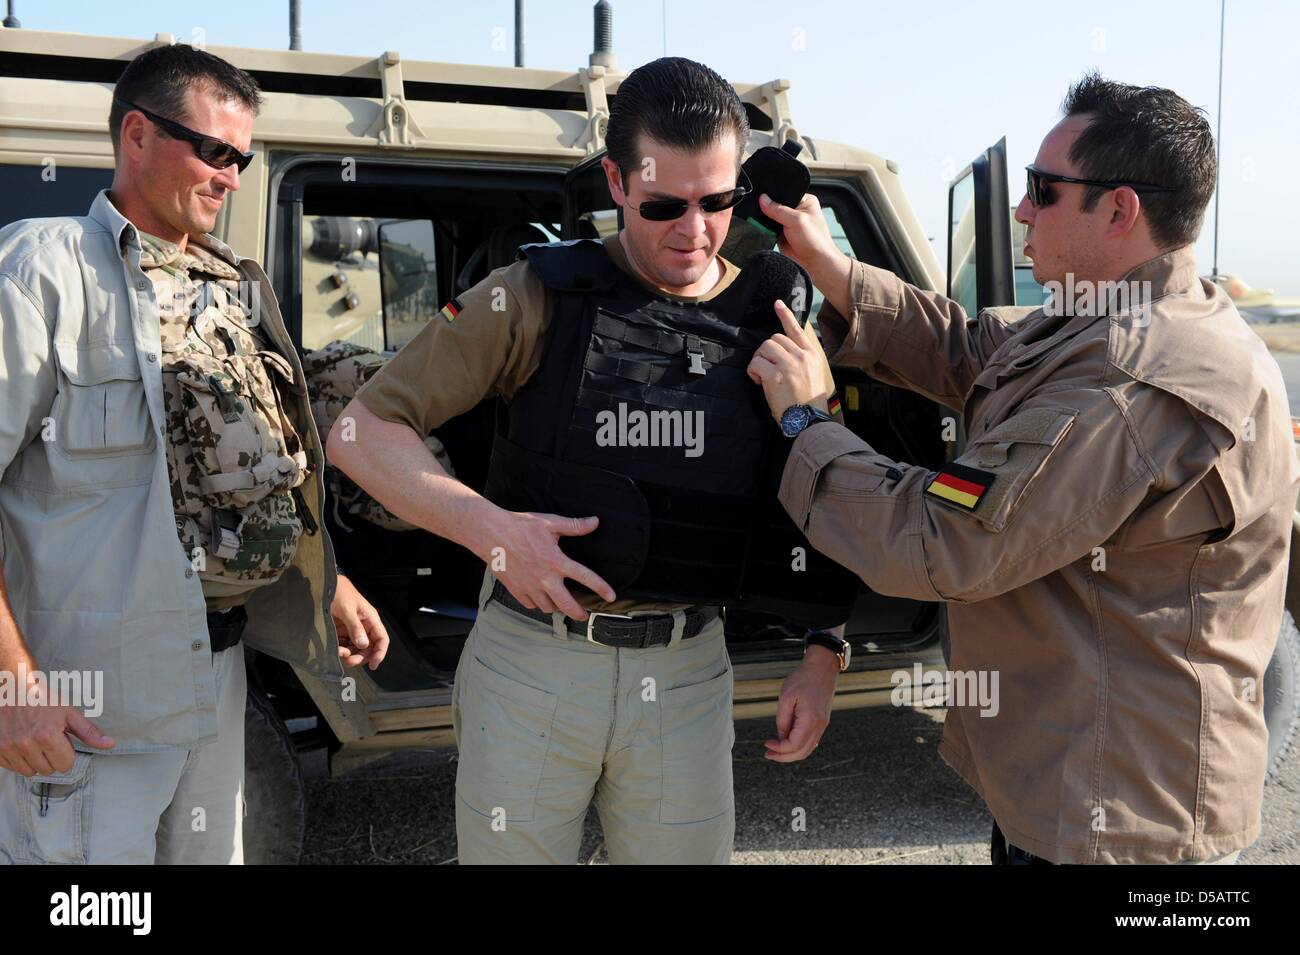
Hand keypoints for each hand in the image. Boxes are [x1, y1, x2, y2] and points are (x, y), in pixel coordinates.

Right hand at [0, 670, 114, 775]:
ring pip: (30, 772)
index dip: (67, 754)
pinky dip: (19, 760)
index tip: (62, 741)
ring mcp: (8, 748)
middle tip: (48, 739)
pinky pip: (13, 768)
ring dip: (35, 761)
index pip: (65, 765)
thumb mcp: (69, 712)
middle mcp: (26, 744)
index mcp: (47, 736)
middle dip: (52, 757)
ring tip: (35, 742)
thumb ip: (89, 732)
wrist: (13, 688)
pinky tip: (22, 744)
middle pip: (48, 770)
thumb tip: (110, 745)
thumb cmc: (43, 698)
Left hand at [331, 573, 389, 669]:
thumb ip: (355, 627)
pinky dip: (342, 650)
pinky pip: (345, 645)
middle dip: (361, 656)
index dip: (380, 653)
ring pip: (357, 648)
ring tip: (340, 654)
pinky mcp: (342, 631)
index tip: (373, 665)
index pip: (381, 639)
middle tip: (350, 661)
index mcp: (370, 619)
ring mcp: (353, 629)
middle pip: (369, 647)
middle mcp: (364, 626)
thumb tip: (363, 644)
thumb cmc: (339, 592)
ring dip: (350, 655)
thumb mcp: (347, 609)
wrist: (324, 585)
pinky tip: (336, 649)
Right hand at [482, 510, 616, 621]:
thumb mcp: (550, 523)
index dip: (601, 588)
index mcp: (556, 561)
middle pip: (567, 605)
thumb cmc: (520, 526)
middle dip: (579, 613)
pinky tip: (541, 599)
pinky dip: (538, 604)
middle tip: (585, 615)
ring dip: (557, 608)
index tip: (611, 597)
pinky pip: (530, 604)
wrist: (490, 533)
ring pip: (548, 608)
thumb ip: (574, 526)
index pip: (585, 578)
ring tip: (562, 604)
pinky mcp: (516, 589)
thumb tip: (594, 522)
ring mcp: (529, 586)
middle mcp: (545, 578)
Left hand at [747, 298, 836, 422]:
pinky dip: (753, 371)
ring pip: (764, 348)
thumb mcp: (813, 375)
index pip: (796, 330)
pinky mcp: (775, 375)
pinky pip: (756, 363)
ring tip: (763, 376)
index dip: (785, 315)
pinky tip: (759, 381)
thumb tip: (782, 353)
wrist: (809, 419)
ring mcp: (788, 364)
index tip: (777, 304)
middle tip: (767, 369)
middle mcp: (801, 356)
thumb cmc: (808, 401)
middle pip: (774, 338)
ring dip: (759, 361)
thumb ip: (801, 360)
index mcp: (811, 355)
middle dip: (766, 352)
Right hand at [761, 191, 851, 281]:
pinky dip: (765, 230)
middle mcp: (796, 211)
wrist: (814, 263)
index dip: (774, 195)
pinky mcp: (781, 234)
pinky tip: (766, 231)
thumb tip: (763, 199)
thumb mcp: (796, 220)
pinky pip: (768, 229)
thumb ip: (778, 209)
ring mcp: (788, 223)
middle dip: (769, 210)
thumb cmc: (816, 241)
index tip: (763, 198)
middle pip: (776, 205)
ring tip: (769, 225)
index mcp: (805, 201)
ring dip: (767, 221)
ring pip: (770, 217)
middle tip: (765, 214)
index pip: (784, 193)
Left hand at [764, 644, 837, 761]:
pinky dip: (799, 747)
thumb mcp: (786, 697)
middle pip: (801, 752)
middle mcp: (819, 727)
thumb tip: (780, 737)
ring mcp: (822, 726)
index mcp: (810, 720)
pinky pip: (811, 741)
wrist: (822, 668)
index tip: (766, 744)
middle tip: (768, 754)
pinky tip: (787, 743)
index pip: (793, 745)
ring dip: (791, 754)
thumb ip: (782, 720)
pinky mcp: (822, 723)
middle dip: (784, 757)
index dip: (778, 749)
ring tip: (775, 751)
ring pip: (808, 750)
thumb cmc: (803, 679)